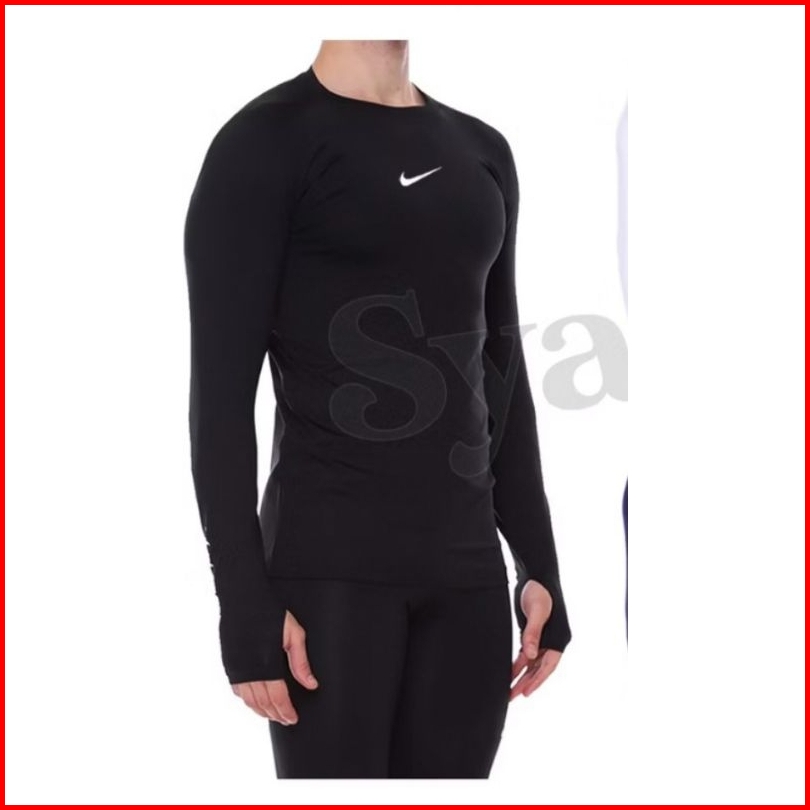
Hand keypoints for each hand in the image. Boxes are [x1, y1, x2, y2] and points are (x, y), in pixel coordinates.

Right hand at [230, 610, 318, 723]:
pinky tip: (255, 701)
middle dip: (276, 715)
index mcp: (266, 665)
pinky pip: (238, 690)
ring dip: (261, 711)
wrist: (242, 598)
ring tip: (273, 715)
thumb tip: (311, 684)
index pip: (278, 698)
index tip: (293, 718)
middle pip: (263, 704)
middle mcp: (249, 672)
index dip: (286, 711)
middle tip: (286, 720)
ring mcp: (237, 669)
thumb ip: (301, 661)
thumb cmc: (269, 612)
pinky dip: (247, 701)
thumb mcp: (293, 634)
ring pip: (248, 701)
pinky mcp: (229, 664)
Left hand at [510, 580, 561, 700]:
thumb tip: (530, 656)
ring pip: (532, 663)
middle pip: (539, 668)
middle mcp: (553, 641)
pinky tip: (509, 672)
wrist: (536, 574)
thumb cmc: (539, 591)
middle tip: (512, 697)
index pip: (548, 666)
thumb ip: (533, 633)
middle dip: (526, 683)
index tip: (525, 693)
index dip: (537, 681)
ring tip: (508, 690)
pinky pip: (526, 654)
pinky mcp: (533, 633)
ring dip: (521, 675)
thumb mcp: (537, 611)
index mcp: (559, 638)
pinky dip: (519, 663)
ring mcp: (543, 638)